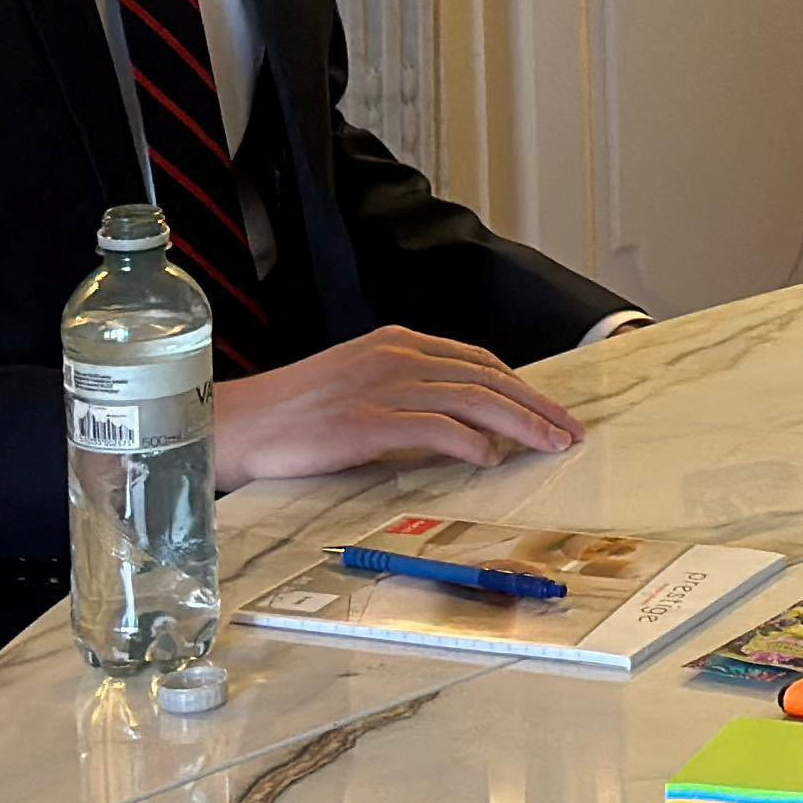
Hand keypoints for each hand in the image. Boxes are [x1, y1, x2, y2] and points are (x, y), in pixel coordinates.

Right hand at [214, 326, 584, 489]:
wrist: (233, 423)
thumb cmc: (293, 413)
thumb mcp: (359, 386)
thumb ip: (408, 395)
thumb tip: (462, 425)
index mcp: (398, 343)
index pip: (479, 362)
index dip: (522, 387)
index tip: (551, 411)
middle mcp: (398, 357)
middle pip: (488, 379)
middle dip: (536, 406)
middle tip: (569, 432)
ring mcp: (383, 386)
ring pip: (473, 401)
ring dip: (520, 425)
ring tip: (550, 446)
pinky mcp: (366, 421)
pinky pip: (435, 428)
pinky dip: (471, 443)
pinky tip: (492, 459)